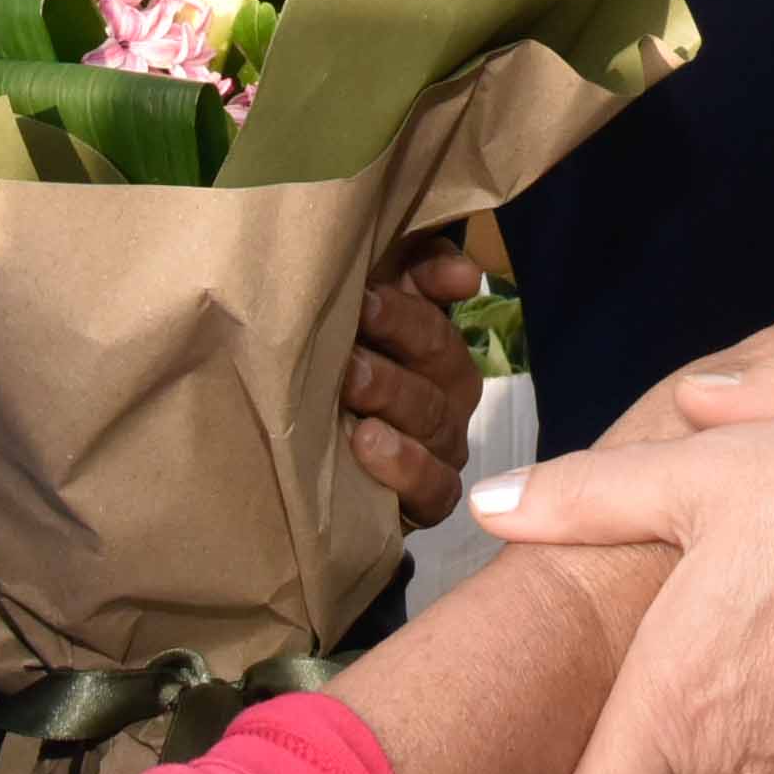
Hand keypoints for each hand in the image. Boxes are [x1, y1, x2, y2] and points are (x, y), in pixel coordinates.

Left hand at [346, 232, 491, 519]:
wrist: (311, 471)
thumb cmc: (334, 377)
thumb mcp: (357, 315)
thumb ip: (408, 273)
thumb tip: (462, 274)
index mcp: (434, 342)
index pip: (437, 308)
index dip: (414, 297)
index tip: (367, 295)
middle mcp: (448, 392)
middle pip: (439, 356)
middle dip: (395, 339)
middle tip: (348, 335)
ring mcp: (443, 446)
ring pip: (433, 417)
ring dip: (391, 396)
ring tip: (348, 383)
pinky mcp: (431, 499)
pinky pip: (435, 487)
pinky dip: (405, 466)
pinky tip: (368, 443)